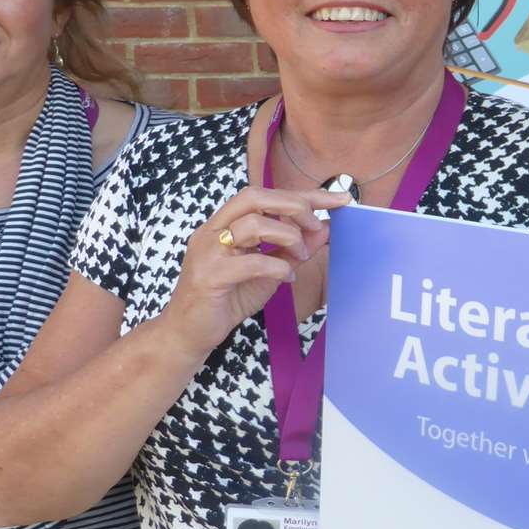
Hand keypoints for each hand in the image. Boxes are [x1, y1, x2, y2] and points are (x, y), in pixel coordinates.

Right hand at [156, 186, 350, 357]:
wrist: (188, 334)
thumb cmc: (227, 299)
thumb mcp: (268, 271)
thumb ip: (292, 249)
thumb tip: (324, 229)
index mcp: (224, 223)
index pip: (265, 195)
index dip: (304, 194)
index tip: (339, 198)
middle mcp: (213, 230)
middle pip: (255, 197)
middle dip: (295, 206)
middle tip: (318, 224)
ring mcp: (208, 251)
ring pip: (253, 224)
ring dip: (288, 236)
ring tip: (300, 256)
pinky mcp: (209, 276)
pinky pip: (251, 262)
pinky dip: (277, 267)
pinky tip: (286, 278)